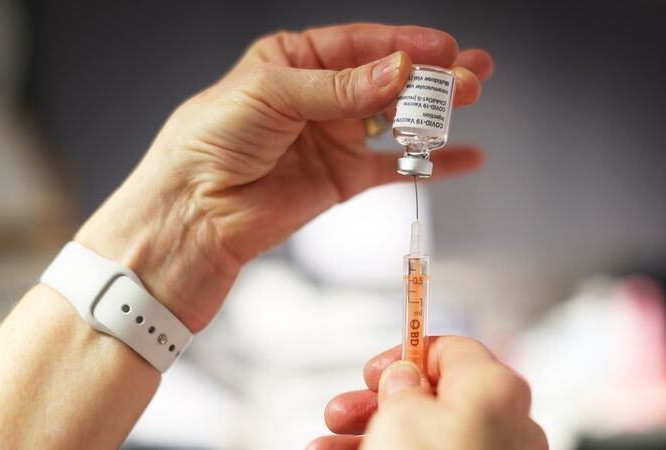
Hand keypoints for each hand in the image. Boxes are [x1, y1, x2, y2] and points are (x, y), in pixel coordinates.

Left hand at [73, 24, 492, 331]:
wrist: (194, 213)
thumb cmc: (210, 142)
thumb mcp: (271, 94)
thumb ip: (339, 87)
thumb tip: (397, 71)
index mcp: (294, 60)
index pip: (360, 45)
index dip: (404, 44)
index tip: (442, 47)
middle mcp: (319, 96)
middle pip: (387, 79)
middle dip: (431, 75)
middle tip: (471, 74)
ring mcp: (334, 137)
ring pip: (397, 118)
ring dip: (435, 110)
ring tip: (471, 99)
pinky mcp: (343, 178)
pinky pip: (396, 167)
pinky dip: (432, 164)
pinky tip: (465, 156)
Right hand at [310, 336, 546, 449]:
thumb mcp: (400, 414)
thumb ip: (403, 385)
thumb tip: (405, 379)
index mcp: (495, 388)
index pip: (452, 351)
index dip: (406, 355)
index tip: (374, 372)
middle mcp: (507, 425)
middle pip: (434, 400)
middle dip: (377, 406)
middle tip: (340, 414)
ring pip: (427, 438)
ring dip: (372, 438)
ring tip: (325, 449)